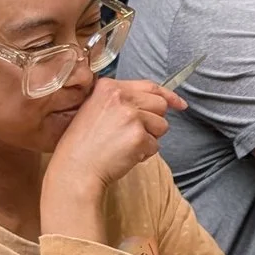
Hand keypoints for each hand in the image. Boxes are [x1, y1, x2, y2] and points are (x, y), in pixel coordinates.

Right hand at [43, 77, 185, 199]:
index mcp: (109, 87)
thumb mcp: (95, 110)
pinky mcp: (138, 136)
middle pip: (160, 105)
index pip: (149, 86)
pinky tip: (125, 155)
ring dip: (149, 139)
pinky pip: (155, 146)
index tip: (179, 104)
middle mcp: (121, 97)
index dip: (168, 96)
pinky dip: (144, 154)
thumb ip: (122, 101)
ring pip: (162, 126)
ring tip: (125, 145)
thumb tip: (159, 101)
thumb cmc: (82, 145)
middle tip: (133, 135)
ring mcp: (131, 116)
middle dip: (154, 122)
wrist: (75, 169)